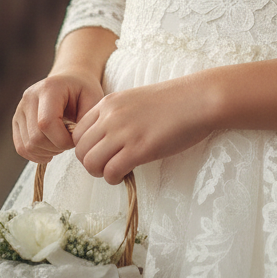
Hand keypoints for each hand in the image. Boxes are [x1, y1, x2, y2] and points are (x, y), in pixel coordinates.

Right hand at [12, 71, 104, 163]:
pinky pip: (21, 148)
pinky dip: (37, 154)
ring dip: (47, 152)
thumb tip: (74, 141)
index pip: (46, 123)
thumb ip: (86, 120)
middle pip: (35, 137)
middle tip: (70, 141)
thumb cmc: (83, 91)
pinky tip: (51, 149)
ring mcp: (20, 109)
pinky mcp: (17, 120)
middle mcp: (30, 97)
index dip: (62, 140)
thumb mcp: (93, 99)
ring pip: (27, 146)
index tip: (76, 139)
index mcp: (49, 88)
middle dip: (56, 147)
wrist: (70, 81)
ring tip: (62, 143)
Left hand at [72, 78, 217, 184]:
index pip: (77, 133)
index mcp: (109, 103)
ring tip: (117, 170)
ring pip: (91, 163)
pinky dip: (115, 178)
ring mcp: (124, 132)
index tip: (103, 153)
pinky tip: (127, 173)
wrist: (198, 99)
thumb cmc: (173, 101)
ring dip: (101, 172)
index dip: (87, 148)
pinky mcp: (139, 148)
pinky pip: (111, 172)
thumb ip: (117, 115)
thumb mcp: (136, 100)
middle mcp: (111, 116)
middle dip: (92, 163)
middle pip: (81, 150)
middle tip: (110, 165)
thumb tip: (107, 139)